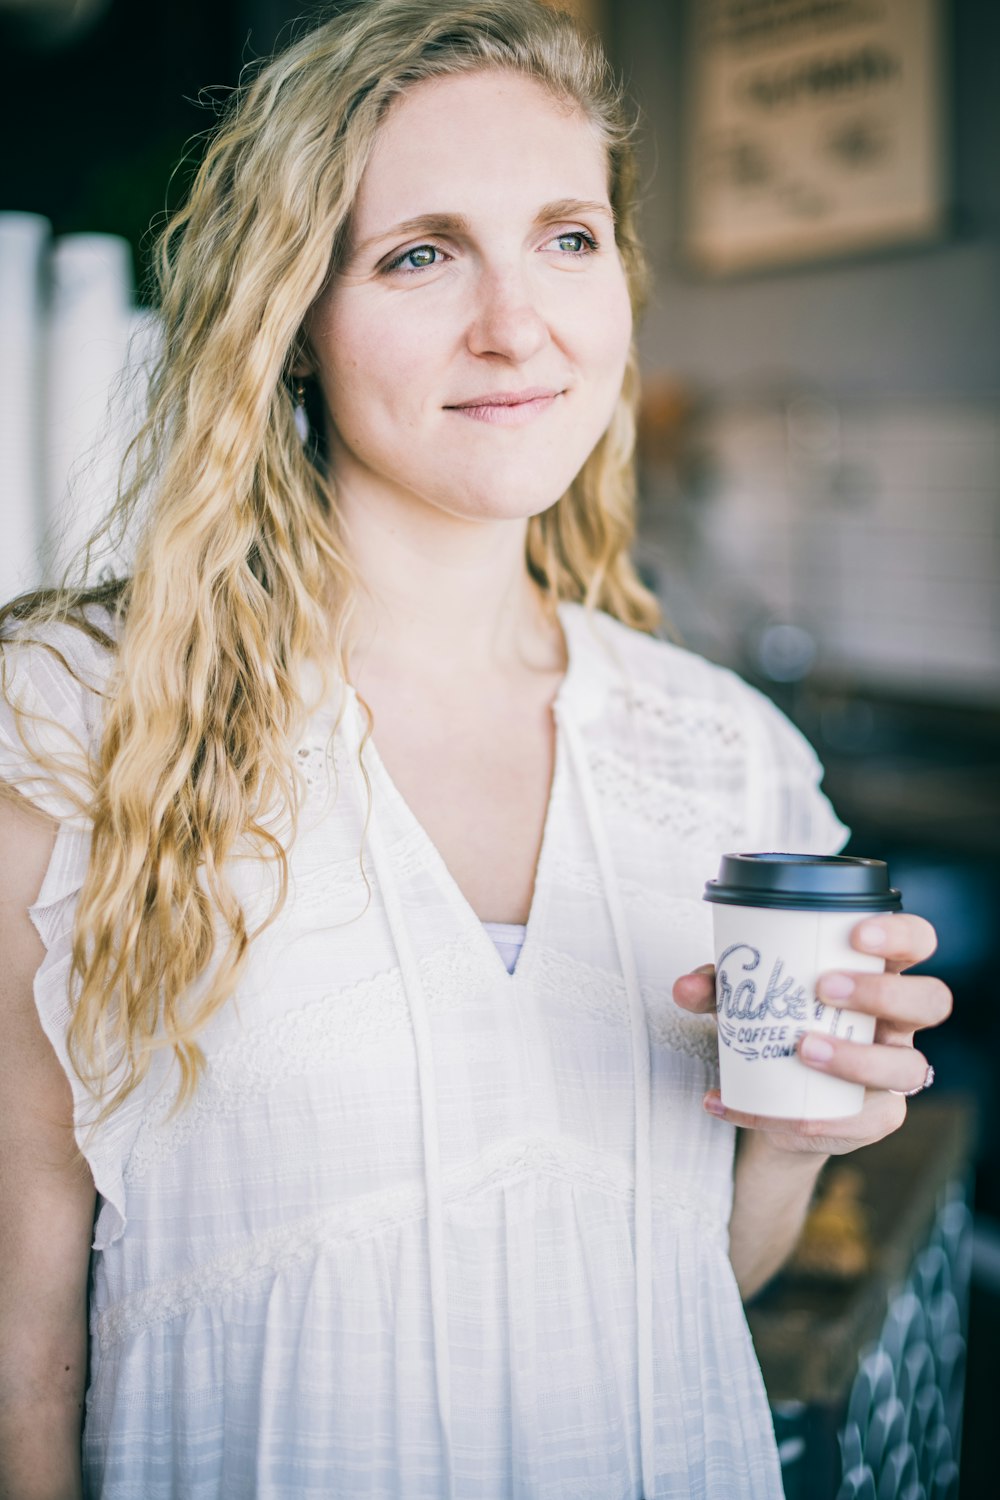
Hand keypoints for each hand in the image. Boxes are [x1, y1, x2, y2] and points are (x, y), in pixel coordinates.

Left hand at [672, 913, 951, 1156]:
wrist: (772, 1100)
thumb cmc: (771, 1026)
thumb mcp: (742, 999)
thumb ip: (715, 988)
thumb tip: (685, 988)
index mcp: (876, 974)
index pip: (917, 941)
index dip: (901, 934)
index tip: (855, 934)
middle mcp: (897, 1021)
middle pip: (932, 1000)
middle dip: (883, 992)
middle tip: (825, 989)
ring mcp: (893, 1071)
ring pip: (910, 1066)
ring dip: (856, 1058)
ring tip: (801, 1050)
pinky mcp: (875, 1117)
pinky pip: (861, 1122)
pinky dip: (808, 1119)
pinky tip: (761, 1111)